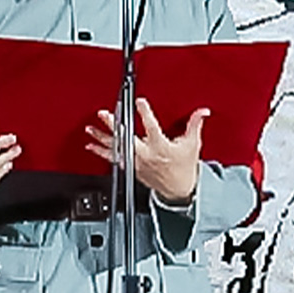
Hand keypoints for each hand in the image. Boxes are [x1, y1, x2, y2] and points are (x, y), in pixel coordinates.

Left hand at [86, 100, 206, 205]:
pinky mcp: (131, 168)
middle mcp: (146, 154)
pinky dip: (101, 152)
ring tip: (90, 129)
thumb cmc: (184, 167)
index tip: (139, 102)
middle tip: (104, 114)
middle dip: (114, 126)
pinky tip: (91, 146)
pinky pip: (113, 159)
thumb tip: (203, 111)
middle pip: (126, 138)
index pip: (152, 127)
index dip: (145, 113)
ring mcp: (136, 162)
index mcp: (161, 147)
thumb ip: (195, 125)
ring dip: (101, 138)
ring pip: (116, 149)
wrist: (178, 190)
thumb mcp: (192, 145)